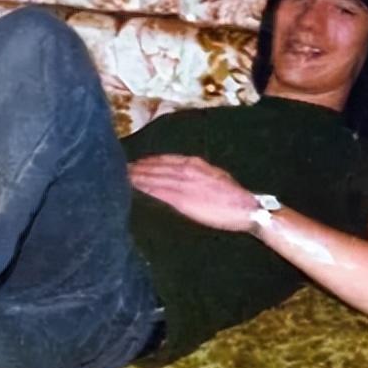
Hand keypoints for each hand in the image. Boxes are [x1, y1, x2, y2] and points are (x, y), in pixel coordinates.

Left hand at [128, 154, 256, 231]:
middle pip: (155, 166)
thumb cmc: (234, 198)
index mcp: (195, 164)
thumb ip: (198, 176)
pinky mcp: (182, 199)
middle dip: (138, 167)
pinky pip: (157, 191)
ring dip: (136, 176)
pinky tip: (133, 188)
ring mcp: (183, 183)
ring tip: (122, 176)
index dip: (149, 161)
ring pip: (153, 177)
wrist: (246, 208)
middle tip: (121, 168)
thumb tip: (185, 178)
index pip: (166, 159)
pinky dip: (143, 188)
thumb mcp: (216, 178)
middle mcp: (187, 169)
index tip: (137, 163)